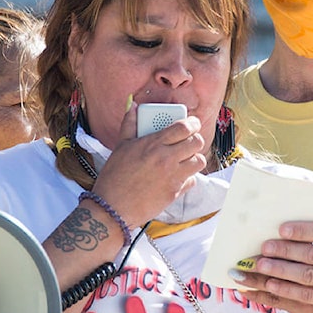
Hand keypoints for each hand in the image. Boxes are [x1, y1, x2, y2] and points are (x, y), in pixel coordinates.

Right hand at [92, 101, 206, 226]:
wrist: (113, 207)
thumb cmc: (114, 176)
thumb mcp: (120, 145)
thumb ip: (129, 123)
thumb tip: (133, 106)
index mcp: (153, 144)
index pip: (184, 127)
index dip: (193, 123)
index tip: (192, 123)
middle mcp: (166, 159)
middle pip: (196, 142)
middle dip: (196, 138)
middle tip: (189, 140)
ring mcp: (172, 176)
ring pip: (199, 161)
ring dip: (194, 157)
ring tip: (185, 157)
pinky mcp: (174, 192)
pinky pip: (192, 180)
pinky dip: (188, 177)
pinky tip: (177, 175)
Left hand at [231, 219, 312, 312]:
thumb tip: (302, 215)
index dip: (302, 231)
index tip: (280, 229)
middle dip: (285, 251)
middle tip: (264, 247)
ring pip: (309, 276)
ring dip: (281, 271)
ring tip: (261, 265)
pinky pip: (310, 295)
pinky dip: (288, 289)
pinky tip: (272, 284)